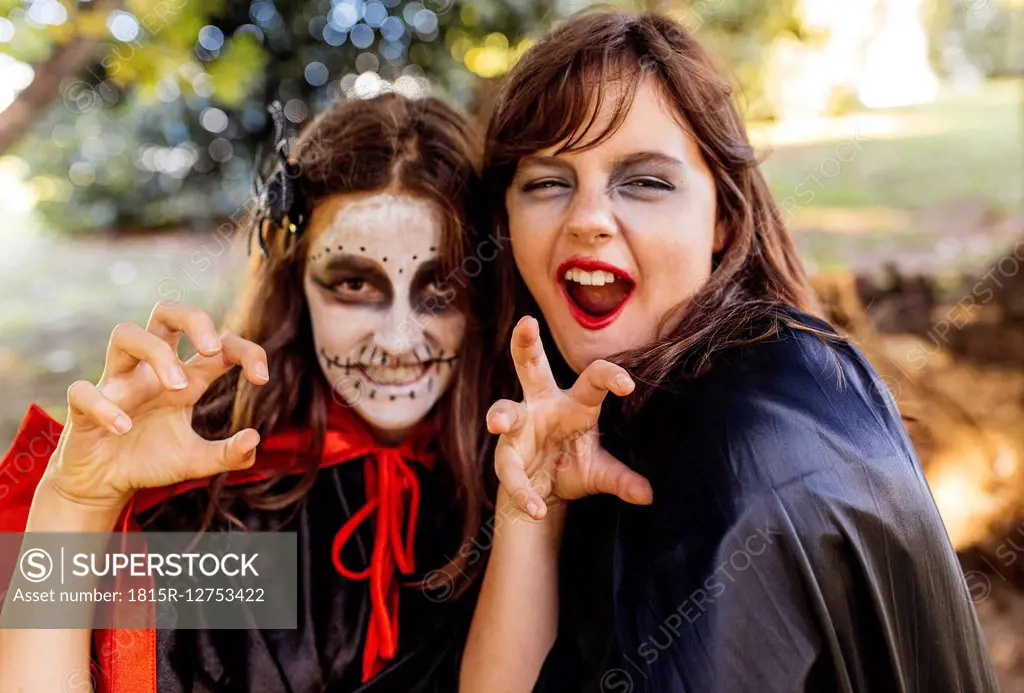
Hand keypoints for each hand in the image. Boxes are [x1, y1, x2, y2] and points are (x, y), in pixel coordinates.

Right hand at [45, 302, 269, 512]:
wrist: (103, 485)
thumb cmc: (150, 461)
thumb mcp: (196, 461)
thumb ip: (228, 454)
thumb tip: (255, 440)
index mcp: (185, 378)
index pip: (219, 344)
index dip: (246, 351)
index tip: (261, 378)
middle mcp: (150, 371)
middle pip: (166, 313)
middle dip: (194, 320)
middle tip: (212, 350)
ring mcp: (117, 384)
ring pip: (125, 334)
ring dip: (156, 354)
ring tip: (178, 388)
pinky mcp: (83, 407)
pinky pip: (84, 391)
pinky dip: (104, 406)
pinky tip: (124, 429)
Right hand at [487, 316, 652, 519]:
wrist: (544, 492)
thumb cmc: (574, 465)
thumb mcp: (599, 472)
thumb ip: (621, 480)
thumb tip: (649, 495)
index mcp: (575, 402)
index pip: (593, 379)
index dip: (609, 376)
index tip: (628, 386)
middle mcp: (543, 404)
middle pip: (532, 366)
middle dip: (526, 344)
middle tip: (526, 323)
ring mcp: (519, 425)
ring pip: (504, 408)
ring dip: (500, 414)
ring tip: (497, 423)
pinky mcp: (505, 453)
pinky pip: (508, 468)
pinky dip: (521, 490)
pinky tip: (534, 507)